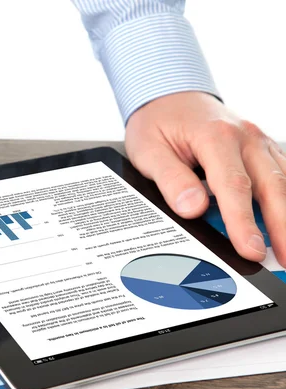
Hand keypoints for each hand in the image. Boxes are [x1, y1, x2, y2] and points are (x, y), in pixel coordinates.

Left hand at [126, 91, 284, 264]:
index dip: (243, 222)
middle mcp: (244, 136)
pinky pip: (282, 172)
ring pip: (283, 180)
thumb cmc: (157, 122)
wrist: (169, 95)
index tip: (250, 250)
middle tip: (284, 261)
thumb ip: (170, 178)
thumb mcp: (148, 149)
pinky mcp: (262, 148)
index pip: (233, 186)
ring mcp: (257, 141)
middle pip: (272, 185)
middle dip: (281, 227)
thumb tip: (192, 208)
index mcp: (215, 135)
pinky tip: (284, 221)